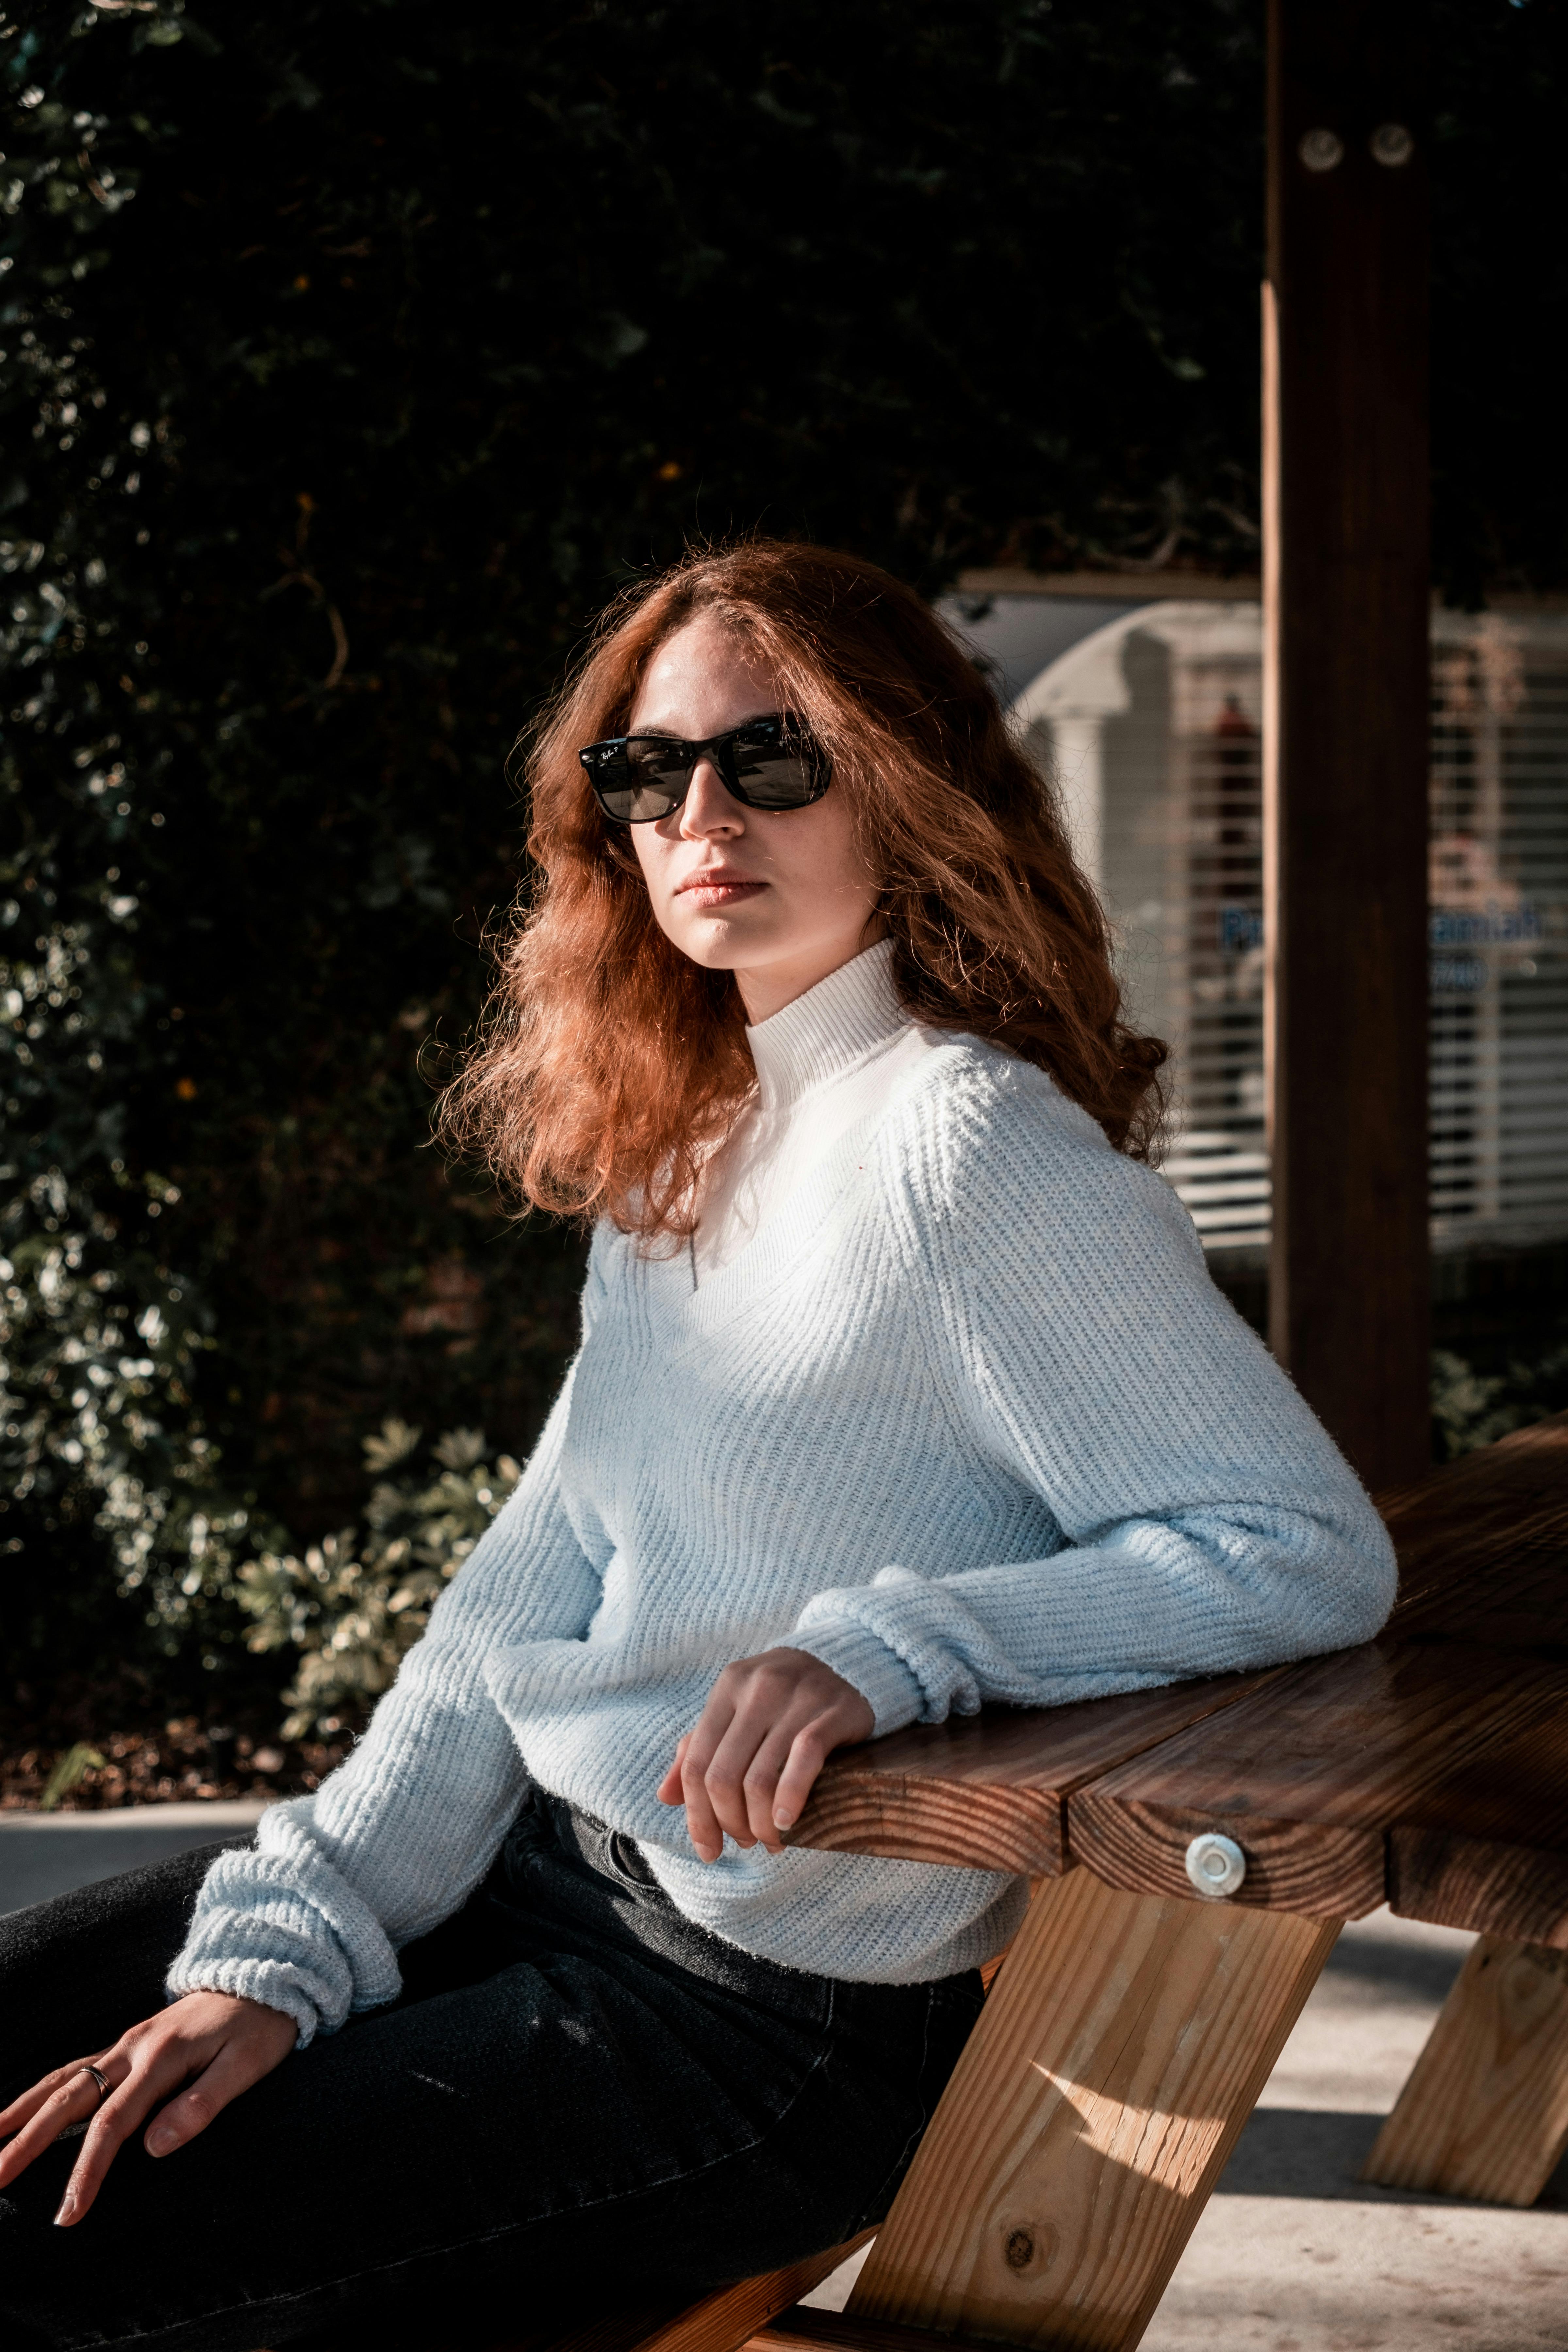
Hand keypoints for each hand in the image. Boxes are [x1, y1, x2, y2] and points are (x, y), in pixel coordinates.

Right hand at [0, 1990, 297, 2226]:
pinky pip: (74, 2069)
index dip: (88, 2169)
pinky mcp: (127, 2046)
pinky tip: (20, 2110)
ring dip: (20, 2111)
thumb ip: (202, 2105)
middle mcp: (134, 2048)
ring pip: (62, 2080)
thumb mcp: (247, 2065)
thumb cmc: (259, 2028)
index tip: (68, 2212)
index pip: (113, 2122)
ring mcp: (126, 2044)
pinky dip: (40, 2091)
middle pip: (70, 2098)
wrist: (263, 1978)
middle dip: (28, 2141)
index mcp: (162, 2057)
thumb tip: (153, 2149)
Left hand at [656, 1646, 873, 1860]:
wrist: (846, 1663)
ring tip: (771, 1840)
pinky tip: (787, 1822)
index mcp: (728, 1687)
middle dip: (730, 1823)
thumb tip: (664, 1796)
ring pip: (760, 1778)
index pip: (697, 1763)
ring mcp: (796, 1697)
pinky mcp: (832, 1711)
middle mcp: (758, 1688)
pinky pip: (803, 1761)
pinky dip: (790, 1799)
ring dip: (760, 1824)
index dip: (697, 1815)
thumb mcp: (737, 1713)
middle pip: (724, 1776)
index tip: (708, 1850)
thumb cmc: (782, 1700)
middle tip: (746, 1842)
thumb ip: (699, 1750)